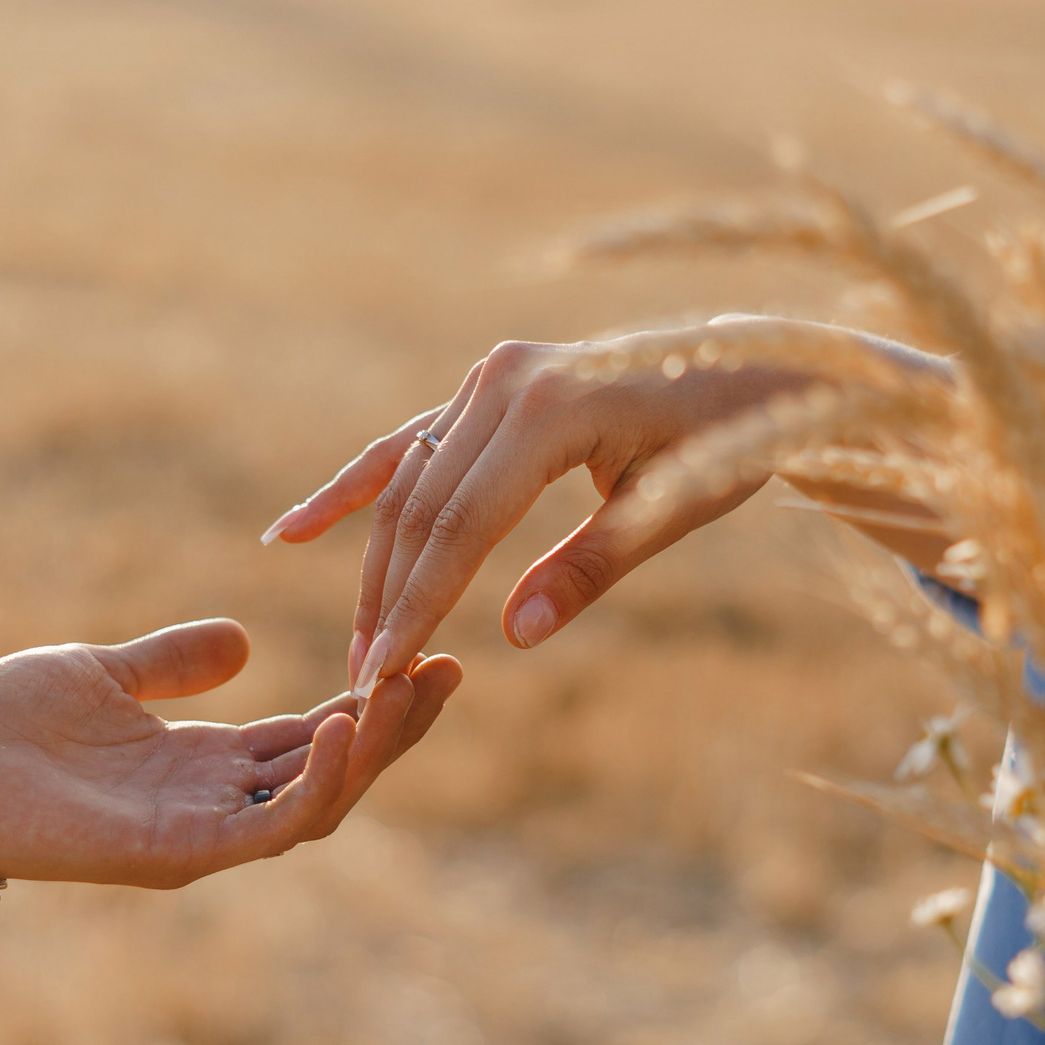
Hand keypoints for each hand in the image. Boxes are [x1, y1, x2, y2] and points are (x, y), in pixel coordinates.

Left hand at [0, 619, 460, 889]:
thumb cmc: (1, 726)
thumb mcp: (102, 671)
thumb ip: (173, 661)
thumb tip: (243, 639)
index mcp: (203, 765)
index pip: (311, 738)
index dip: (372, 702)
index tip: (424, 654)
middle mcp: (214, 805)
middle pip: (335, 772)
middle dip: (396, 726)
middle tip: (447, 669)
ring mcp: (201, 835)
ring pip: (319, 803)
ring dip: (371, 751)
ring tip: (407, 690)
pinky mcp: (178, 854)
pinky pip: (268, 827)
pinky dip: (311, 780)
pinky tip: (336, 726)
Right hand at [262, 331, 820, 696]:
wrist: (752, 366)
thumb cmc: (724, 441)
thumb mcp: (667, 510)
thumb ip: (589, 569)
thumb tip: (515, 636)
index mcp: (549, 410)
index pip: (462, 526)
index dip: (419, 605)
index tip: (384, 672)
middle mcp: (504, 381)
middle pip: (423, 507)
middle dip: (391, 598)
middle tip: (365, 678)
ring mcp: (488, 377)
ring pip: (410, 484)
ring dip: (377, 564)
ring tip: (358, 642)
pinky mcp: (486, 385)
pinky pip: (410, 446)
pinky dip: (356, 488)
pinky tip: (293, 531)